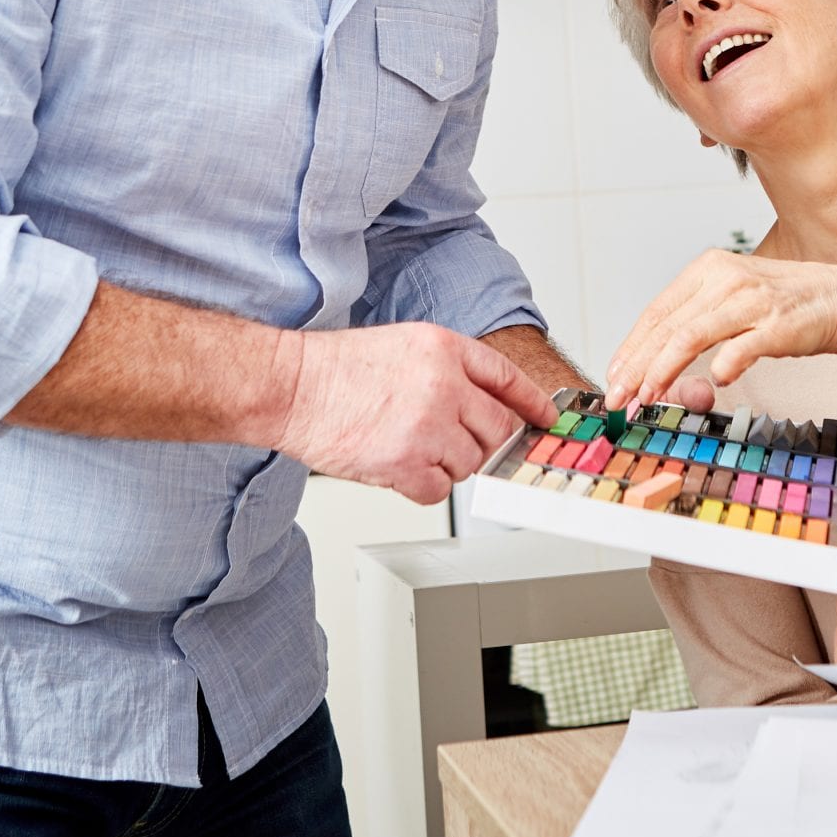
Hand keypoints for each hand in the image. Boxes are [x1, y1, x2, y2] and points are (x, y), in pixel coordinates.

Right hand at [272, 322, 555, 504]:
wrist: (292, 387)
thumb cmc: (336, 370)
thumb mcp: (404, 346)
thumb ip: (447, 371)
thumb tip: (481, 409)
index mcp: (445, 349)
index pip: (506, 377)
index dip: (531, 402)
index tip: (544, 418)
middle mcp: (444, 384)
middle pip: (496, 429)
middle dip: (482, 442)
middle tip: (453, 442)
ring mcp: (428, 425)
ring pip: (469, 463)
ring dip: (446, 464)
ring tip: (409, 447)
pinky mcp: (407, 462)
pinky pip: (439, 490)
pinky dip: (422, 486)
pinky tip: (398, 466)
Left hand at [603, 251, 836, 410]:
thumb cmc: (782, 305)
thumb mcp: (731, 301)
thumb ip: (695, 322)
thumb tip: (651, 365)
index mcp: (708, 269)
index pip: (657, 311)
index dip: (631, 347)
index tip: (614, 376)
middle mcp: (725, 278)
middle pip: (668, 326)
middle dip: (637, 366)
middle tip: (619, 397)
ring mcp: (752, 300)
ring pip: (692, 335)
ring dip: (664, 370)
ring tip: (648, 397)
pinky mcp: (778, 322)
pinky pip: (742, 346)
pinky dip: (723, 364)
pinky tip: (713, 382)